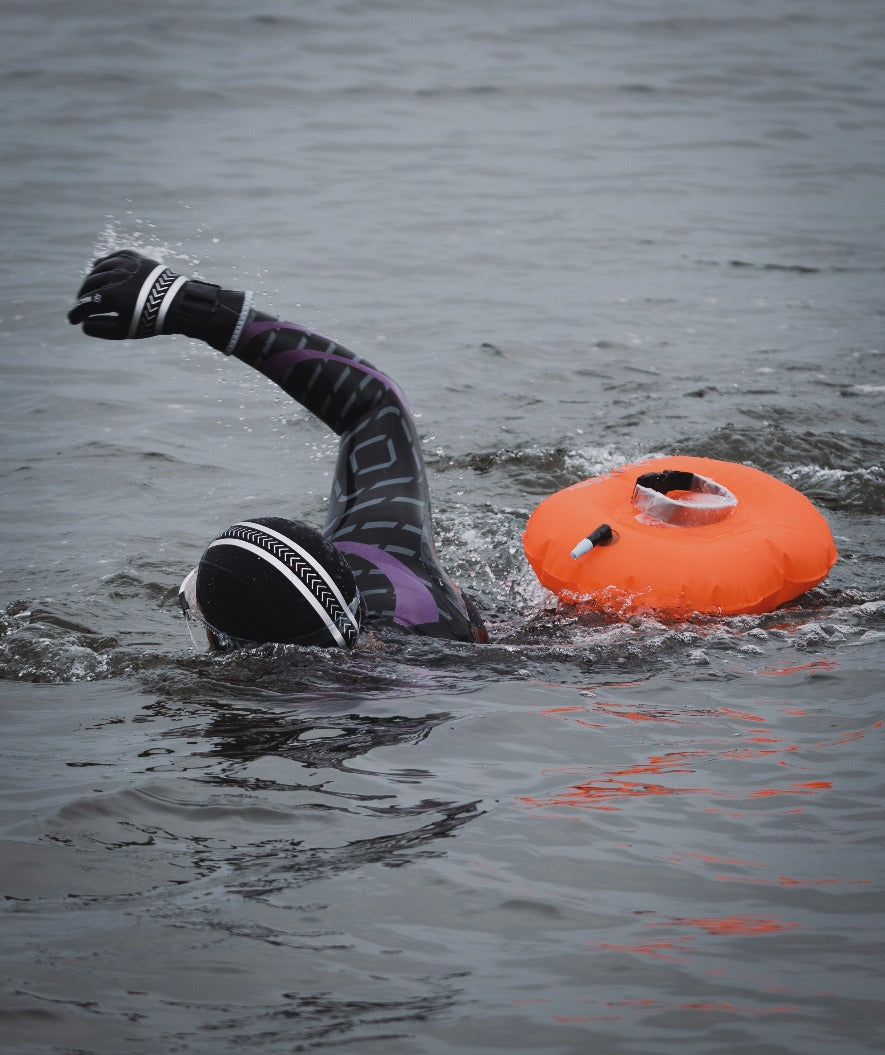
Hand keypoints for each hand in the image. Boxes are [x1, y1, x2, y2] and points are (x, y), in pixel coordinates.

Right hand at [68, 249, 186, 338]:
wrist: (179, 303)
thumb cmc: (153, 319)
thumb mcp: (127, 329)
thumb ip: (103, 328)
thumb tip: (84, 325)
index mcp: (112, 296)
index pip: (86, 304)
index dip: (77, 313)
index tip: (72, 319)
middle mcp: (115, 276)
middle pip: (89, 284)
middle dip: (83, 296)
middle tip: (81, 304)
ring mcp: (125, 264)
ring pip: (99, 268)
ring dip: (91, 279)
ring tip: (90, 288)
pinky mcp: (134, 257)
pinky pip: (112, 257)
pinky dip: (104, 264)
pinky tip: (101, 270)